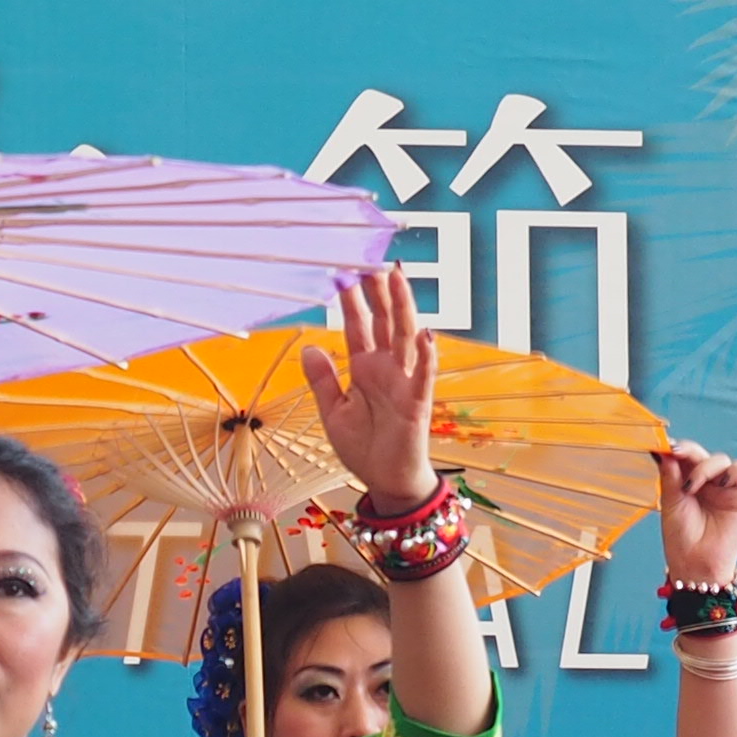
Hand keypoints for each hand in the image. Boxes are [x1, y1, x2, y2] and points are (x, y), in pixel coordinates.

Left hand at [298, 266, 441, 509]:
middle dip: (377, 290)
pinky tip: (426, 333)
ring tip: (396, 277)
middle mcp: (387, 367)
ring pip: (404, 336)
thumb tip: (310, 346)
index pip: (358, 325)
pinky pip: (424, 375)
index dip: (352, 299)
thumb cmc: (364, 446)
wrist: (384, 480)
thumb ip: (323, 380)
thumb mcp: (333, 411)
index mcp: (366, 367)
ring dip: (401, 307)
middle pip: (383, 320)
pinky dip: (426, 355)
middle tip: (369, 256)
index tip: (342, 269)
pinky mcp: (417, 403)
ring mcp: (404, 382)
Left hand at [657, 443, 736, 586]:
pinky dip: (736, 470)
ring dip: (706, 467)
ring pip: (722, 459)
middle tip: (676, 454)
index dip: (678, 448)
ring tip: (692, 487)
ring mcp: (727, 487)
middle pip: (703, 454)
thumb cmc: (681, 537)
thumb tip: (662, 449)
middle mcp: (708, 482)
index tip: (666, 446)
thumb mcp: (670, 501)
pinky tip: (720, 483)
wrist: (695, 562)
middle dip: (689, 452)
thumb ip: (670, 475)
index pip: (686, 456)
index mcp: (688, 482)